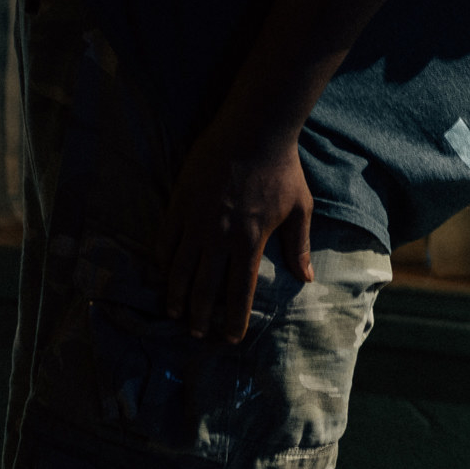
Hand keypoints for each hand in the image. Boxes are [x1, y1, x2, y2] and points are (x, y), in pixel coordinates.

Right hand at [159, 109, 312, 341]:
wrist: (254, 130)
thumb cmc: (282, 170)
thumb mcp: (300, 209)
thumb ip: (298, 246)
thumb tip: (306, 279)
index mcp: (250, 242)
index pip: (239, 292)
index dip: (234, 319)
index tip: (231, 338)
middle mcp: (219, 237)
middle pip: (204, 287)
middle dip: (200, 316)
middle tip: (196, 333)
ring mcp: (196, 221)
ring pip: (180, 268)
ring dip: (176, 295)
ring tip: (174, 313)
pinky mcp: (180, 203)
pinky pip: (166, 240)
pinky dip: (163, 261)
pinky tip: (164, 274)